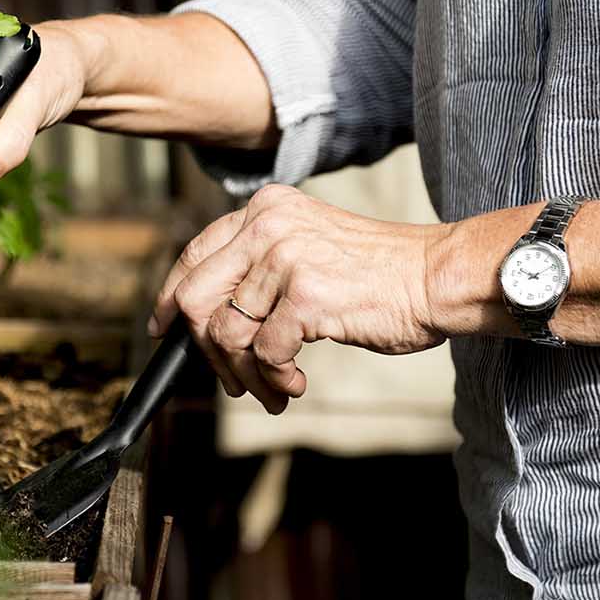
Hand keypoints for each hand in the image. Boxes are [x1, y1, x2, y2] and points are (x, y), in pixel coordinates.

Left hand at [147, 184, 452, 413]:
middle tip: (230, 380)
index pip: (193, 254)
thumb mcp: (308, 246)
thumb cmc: (378, 272)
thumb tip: (207, 317)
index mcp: (265, 209)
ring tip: (271, 390)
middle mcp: (268, 226)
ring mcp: (284, 260)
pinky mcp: (305, 297)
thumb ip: (260, 265)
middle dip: (205, 351)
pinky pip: (262, 354)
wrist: (435, 277)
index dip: (169, 299)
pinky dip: (273, 380)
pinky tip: (295, 385)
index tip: (165, 332)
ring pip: (225, 335)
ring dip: (244, 376)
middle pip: (194, 298)